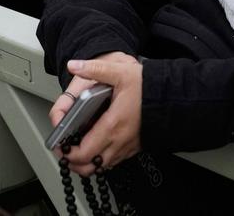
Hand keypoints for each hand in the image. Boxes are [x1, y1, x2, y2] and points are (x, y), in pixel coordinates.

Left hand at [50, 52, 142, 176]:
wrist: (173, 96)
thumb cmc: (149, 87)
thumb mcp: (120, 72)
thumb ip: (95, 68)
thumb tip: (74, 65)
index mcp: (112, 126)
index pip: (84, 153)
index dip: (67, 154)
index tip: (60, 147)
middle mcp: (120, 141)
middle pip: (90, 166)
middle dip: (73, 163)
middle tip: (64, 152)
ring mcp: (128, 147)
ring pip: (102, 167)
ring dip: (88, 163)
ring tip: (77, 151)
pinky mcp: (135, 148)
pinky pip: (114, 161)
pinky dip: (101, 159)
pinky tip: (97, 146)